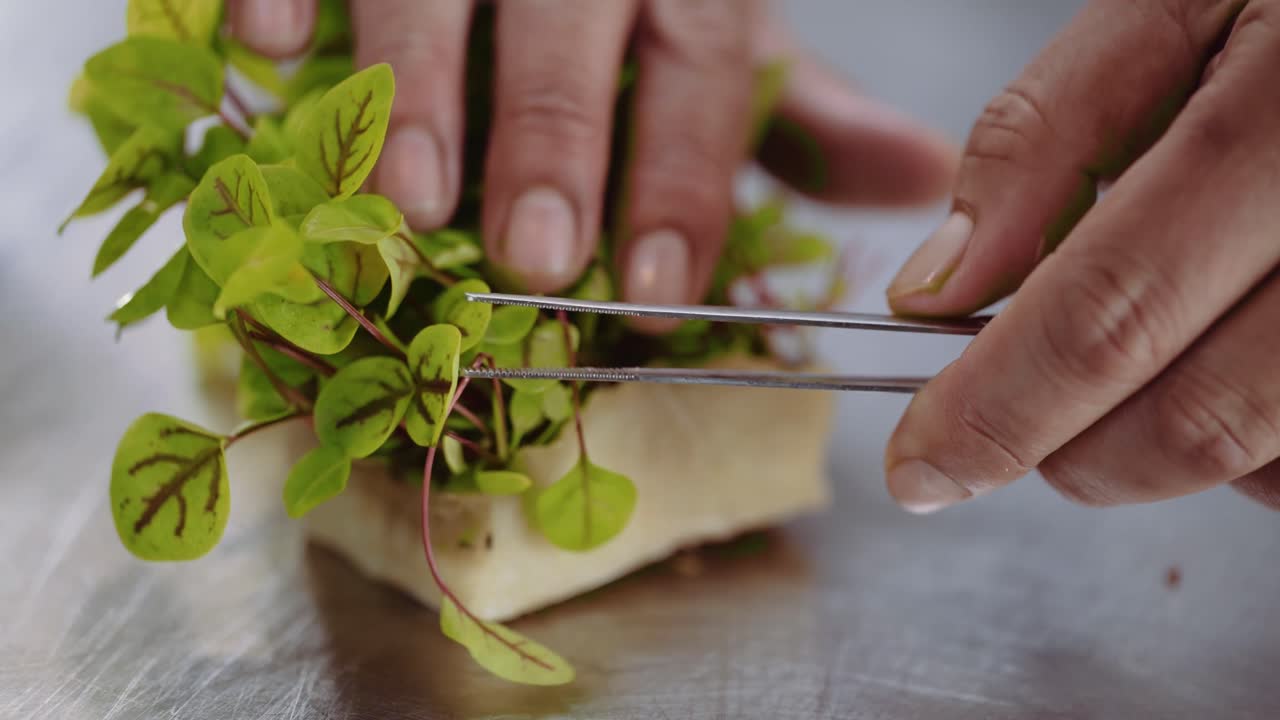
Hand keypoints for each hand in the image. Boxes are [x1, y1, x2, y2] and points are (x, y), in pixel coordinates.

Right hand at [228, 0, 955, 327]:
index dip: (679, 179)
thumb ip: (786, 108)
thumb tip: (912, 179)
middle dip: (552, 136)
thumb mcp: (720, 26)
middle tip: (532, 253)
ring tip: (409, 196)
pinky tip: (272, 54)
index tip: (649, 293)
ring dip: (419, 82)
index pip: (702, 64)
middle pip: (575, 20)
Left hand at [883, 0, 1279, 512]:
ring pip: (1268, 461)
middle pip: (1194, 419)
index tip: (924, 464)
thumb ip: (1043, 136)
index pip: (1109, 313)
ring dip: (1162, 443)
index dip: (996, 412)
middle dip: (1067, 448)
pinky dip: (1247, 441)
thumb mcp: (1172, 5)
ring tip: (1145, 341)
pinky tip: (1225, 351)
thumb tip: (939, 288)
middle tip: (1009, 416)